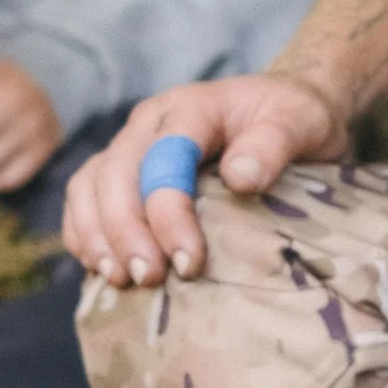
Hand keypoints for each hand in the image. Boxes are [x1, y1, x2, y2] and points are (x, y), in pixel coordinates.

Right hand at [62, 71, 349, 286]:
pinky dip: (85, 233)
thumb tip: (241, 178)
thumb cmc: (295, 119)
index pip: (164, 157)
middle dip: (125, 231)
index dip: (169, 213)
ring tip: (119, 280)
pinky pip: (85, 197)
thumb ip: (274, 144)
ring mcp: (133, 144)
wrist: (286, 109)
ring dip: (97, 235)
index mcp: (192, 107)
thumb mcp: (302, 122)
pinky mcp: (125, 170)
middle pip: (116, 173)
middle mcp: (151, 122)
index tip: (190, 263)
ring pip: (90, 185)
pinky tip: (103, 269)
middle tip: (148, 278)